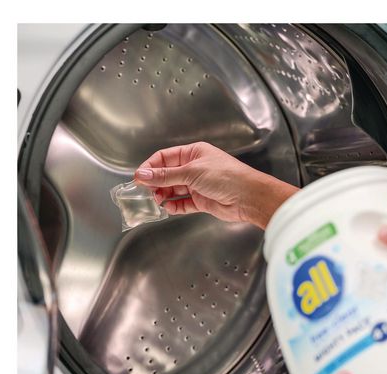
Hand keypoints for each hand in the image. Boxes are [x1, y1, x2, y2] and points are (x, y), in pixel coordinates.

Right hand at [134, 142, 298, 229]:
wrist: (247, 197)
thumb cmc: (226, 177)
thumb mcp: (192, 172)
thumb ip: (166, 175)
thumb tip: (144, 174)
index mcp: (193, 153)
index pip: (165, 157)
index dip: (150, 167)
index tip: (139, 177)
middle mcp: (195, 168)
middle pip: (168, 174)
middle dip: (156, 183)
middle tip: (146, 191)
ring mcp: (198, 185)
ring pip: (174, 189)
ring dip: (164, 195)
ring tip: (157, 200)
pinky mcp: (202, 201)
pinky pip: (183, 203)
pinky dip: (174, 206)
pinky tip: (169, 208)